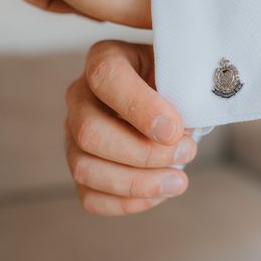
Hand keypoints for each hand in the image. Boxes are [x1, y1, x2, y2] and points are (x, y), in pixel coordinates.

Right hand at [65, 40, 196, 214]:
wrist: (170, 93)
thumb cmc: (176, 78)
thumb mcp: (182, 69)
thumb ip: (183, 87)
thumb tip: (177, 130)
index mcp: (105, 59)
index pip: (106, 77)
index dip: (140, 107)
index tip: (174, 129)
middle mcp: (80, 95)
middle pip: (89, 132)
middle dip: (143, 153)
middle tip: (186, 152)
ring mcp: (74, 133)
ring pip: (84, 168)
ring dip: (138, 183)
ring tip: (178, 181)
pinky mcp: (83, 165)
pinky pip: (90, 196)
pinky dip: (127, 202)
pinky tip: (159, 193)